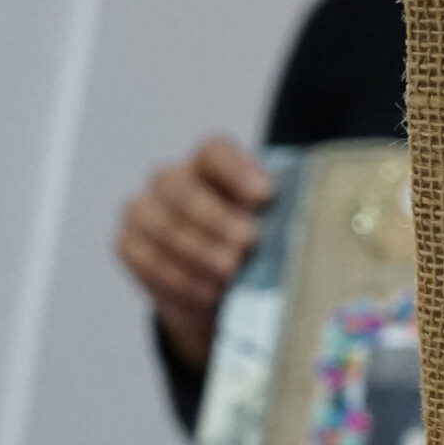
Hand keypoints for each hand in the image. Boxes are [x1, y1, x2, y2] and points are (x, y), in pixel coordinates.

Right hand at [116, 136, 272, 368]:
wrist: (215, 291)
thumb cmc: (252, 250)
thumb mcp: (270, 231)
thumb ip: (280, 222)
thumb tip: (315, 233)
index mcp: (211, 165)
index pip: (215, 152)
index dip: (237, 170)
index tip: (264, 195)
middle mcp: (172, 180)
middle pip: (182, 188)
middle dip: (215, 218)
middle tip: (247, 244)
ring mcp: (144, 210)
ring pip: (160, 223)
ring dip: (197, 252)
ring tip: (229, 275)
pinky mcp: (128, 244)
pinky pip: (144, 258)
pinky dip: (177, 278)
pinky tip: (207, 292)